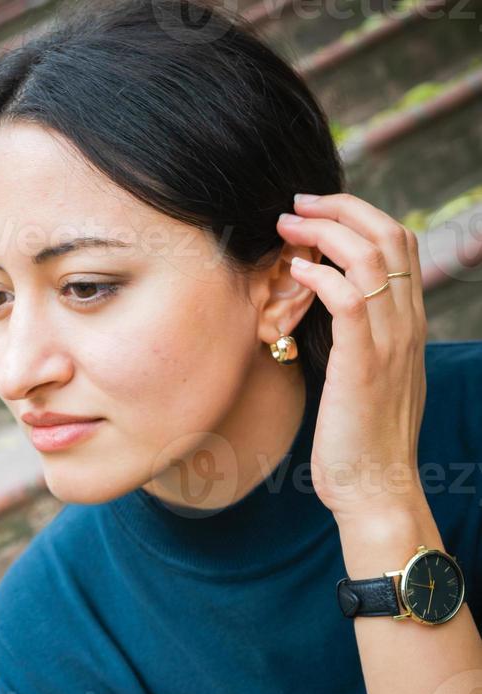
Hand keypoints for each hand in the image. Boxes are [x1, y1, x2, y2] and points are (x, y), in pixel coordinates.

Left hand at [276, 192, 428, 526]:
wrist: (375, 487)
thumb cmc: (360, 438)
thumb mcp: (367, 378)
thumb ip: (360, 339)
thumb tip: (329, 312)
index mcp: (409, 324)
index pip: (400, 244)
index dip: (359, 215)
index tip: (316, 211)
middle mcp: (407, 324)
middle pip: (390, 234)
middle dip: (341, 206)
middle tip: (296, 204)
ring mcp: (390, 341)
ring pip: (370, 255)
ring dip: (324, 230)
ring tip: (286, 225)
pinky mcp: (363, 362)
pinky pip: (348, 298)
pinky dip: (319, 274)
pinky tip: (293, 272)